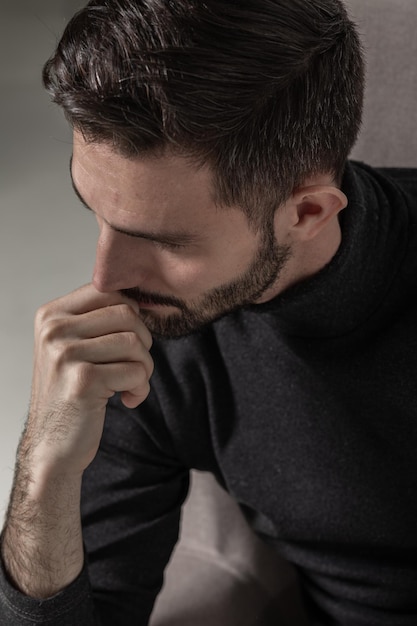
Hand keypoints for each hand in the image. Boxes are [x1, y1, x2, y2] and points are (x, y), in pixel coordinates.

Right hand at [25, 283, 153, 473]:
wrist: (52, 445)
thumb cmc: (71, 393)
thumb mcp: (73, 347)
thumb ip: (98, 319)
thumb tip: (143, 298)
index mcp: (51, 315)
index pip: (109, 291)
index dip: (132, 315)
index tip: (130, 341)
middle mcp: (54, 330)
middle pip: (127, 314)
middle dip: (143, 342)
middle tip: (134, 365)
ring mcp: (65, 354)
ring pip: (135, 343)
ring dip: (144, 368)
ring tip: (130, 384)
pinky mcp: (83, 380)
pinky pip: (136, 372)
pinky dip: (141, 388)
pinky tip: (127, 399)